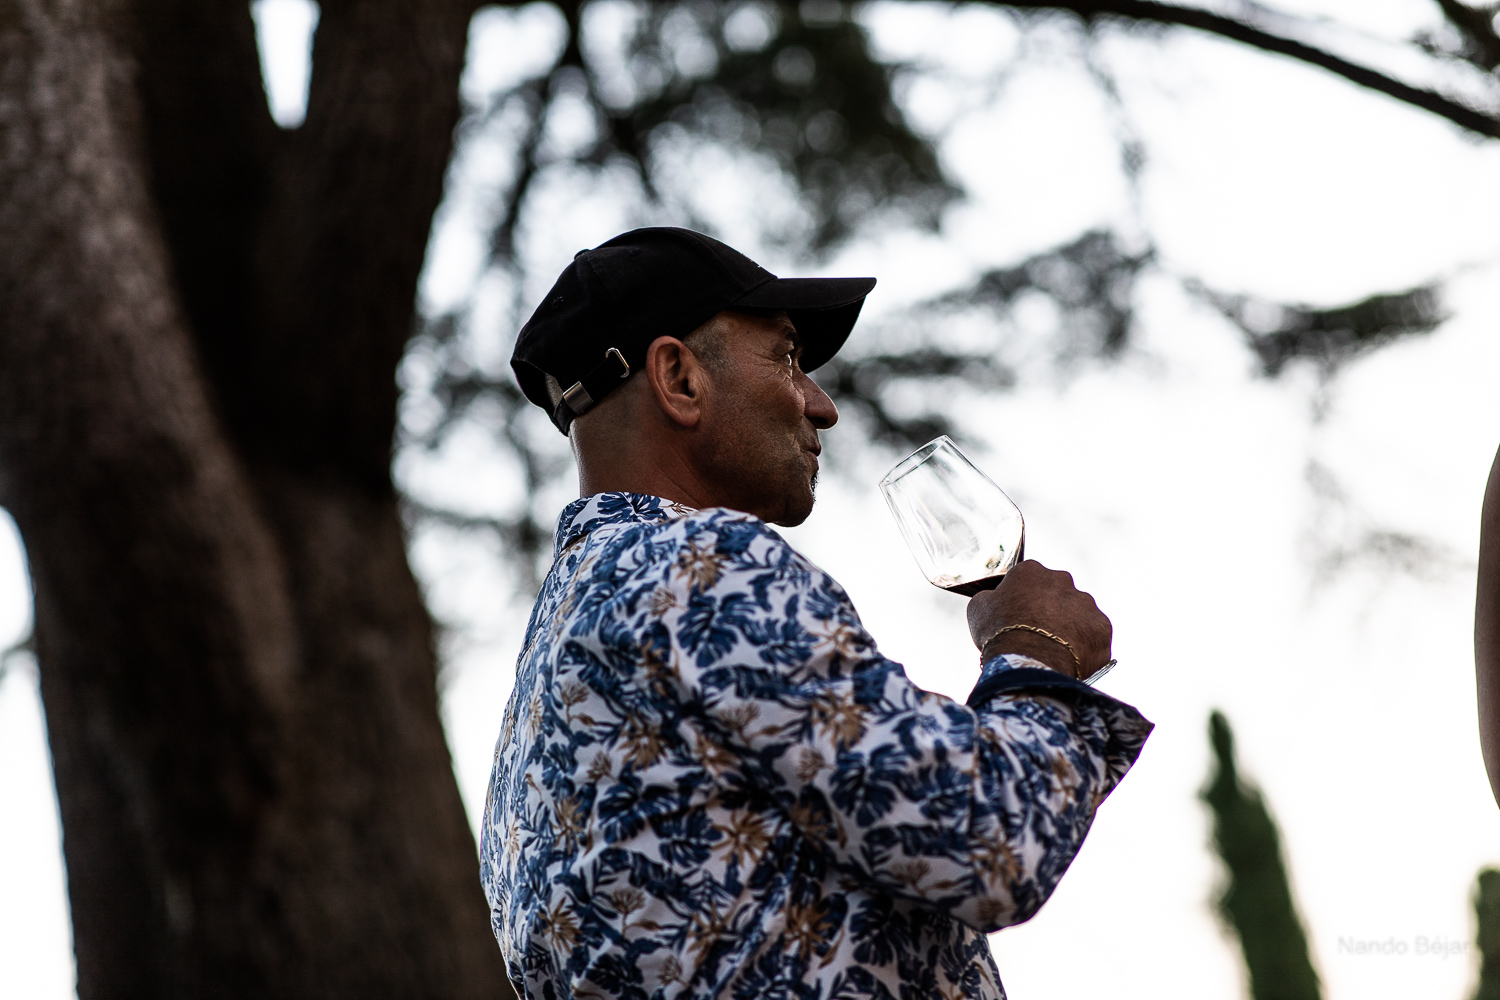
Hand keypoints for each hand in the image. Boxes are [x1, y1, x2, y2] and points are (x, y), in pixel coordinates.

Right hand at [966, 560, 1111, 679]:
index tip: (1019, 617)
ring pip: (1079, 614)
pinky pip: (1094, 636)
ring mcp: (1086, 602)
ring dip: (1070, 628)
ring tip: (1055, 651)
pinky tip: (1071, 659)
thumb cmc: (1000, 634)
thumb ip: (990, 597)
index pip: (1029, 581)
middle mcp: (1063, 580)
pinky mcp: (1102, 626)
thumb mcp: (979, 609)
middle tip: (1038, 635)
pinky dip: (1085, 646)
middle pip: (1058, 594)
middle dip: (1051, 611)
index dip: (1023, 600)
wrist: (1029, 662)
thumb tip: (994, 597)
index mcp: (1031, 571)